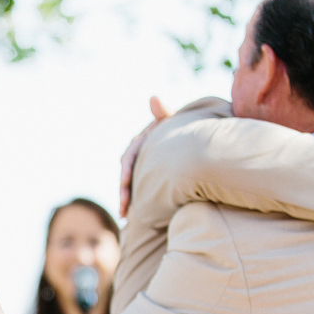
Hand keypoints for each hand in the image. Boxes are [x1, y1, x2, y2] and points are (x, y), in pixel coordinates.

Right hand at [119, 96, 172, 216]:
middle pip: (126, 174)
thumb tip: (153, 98)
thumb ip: (163, 113)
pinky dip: (134, 201)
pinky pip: (138, 188)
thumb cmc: (182, 127)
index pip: (129, 157)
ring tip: (125, 215)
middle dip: (123, 191)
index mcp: (140, 141)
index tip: (125, 185)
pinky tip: (132, 215)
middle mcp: (137, 153)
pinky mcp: (146, 175)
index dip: (126, 172)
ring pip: (129, 183)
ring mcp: (141, 165)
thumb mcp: (173, 120)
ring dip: (126, 199)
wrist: (189, 138)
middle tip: (124, 207)